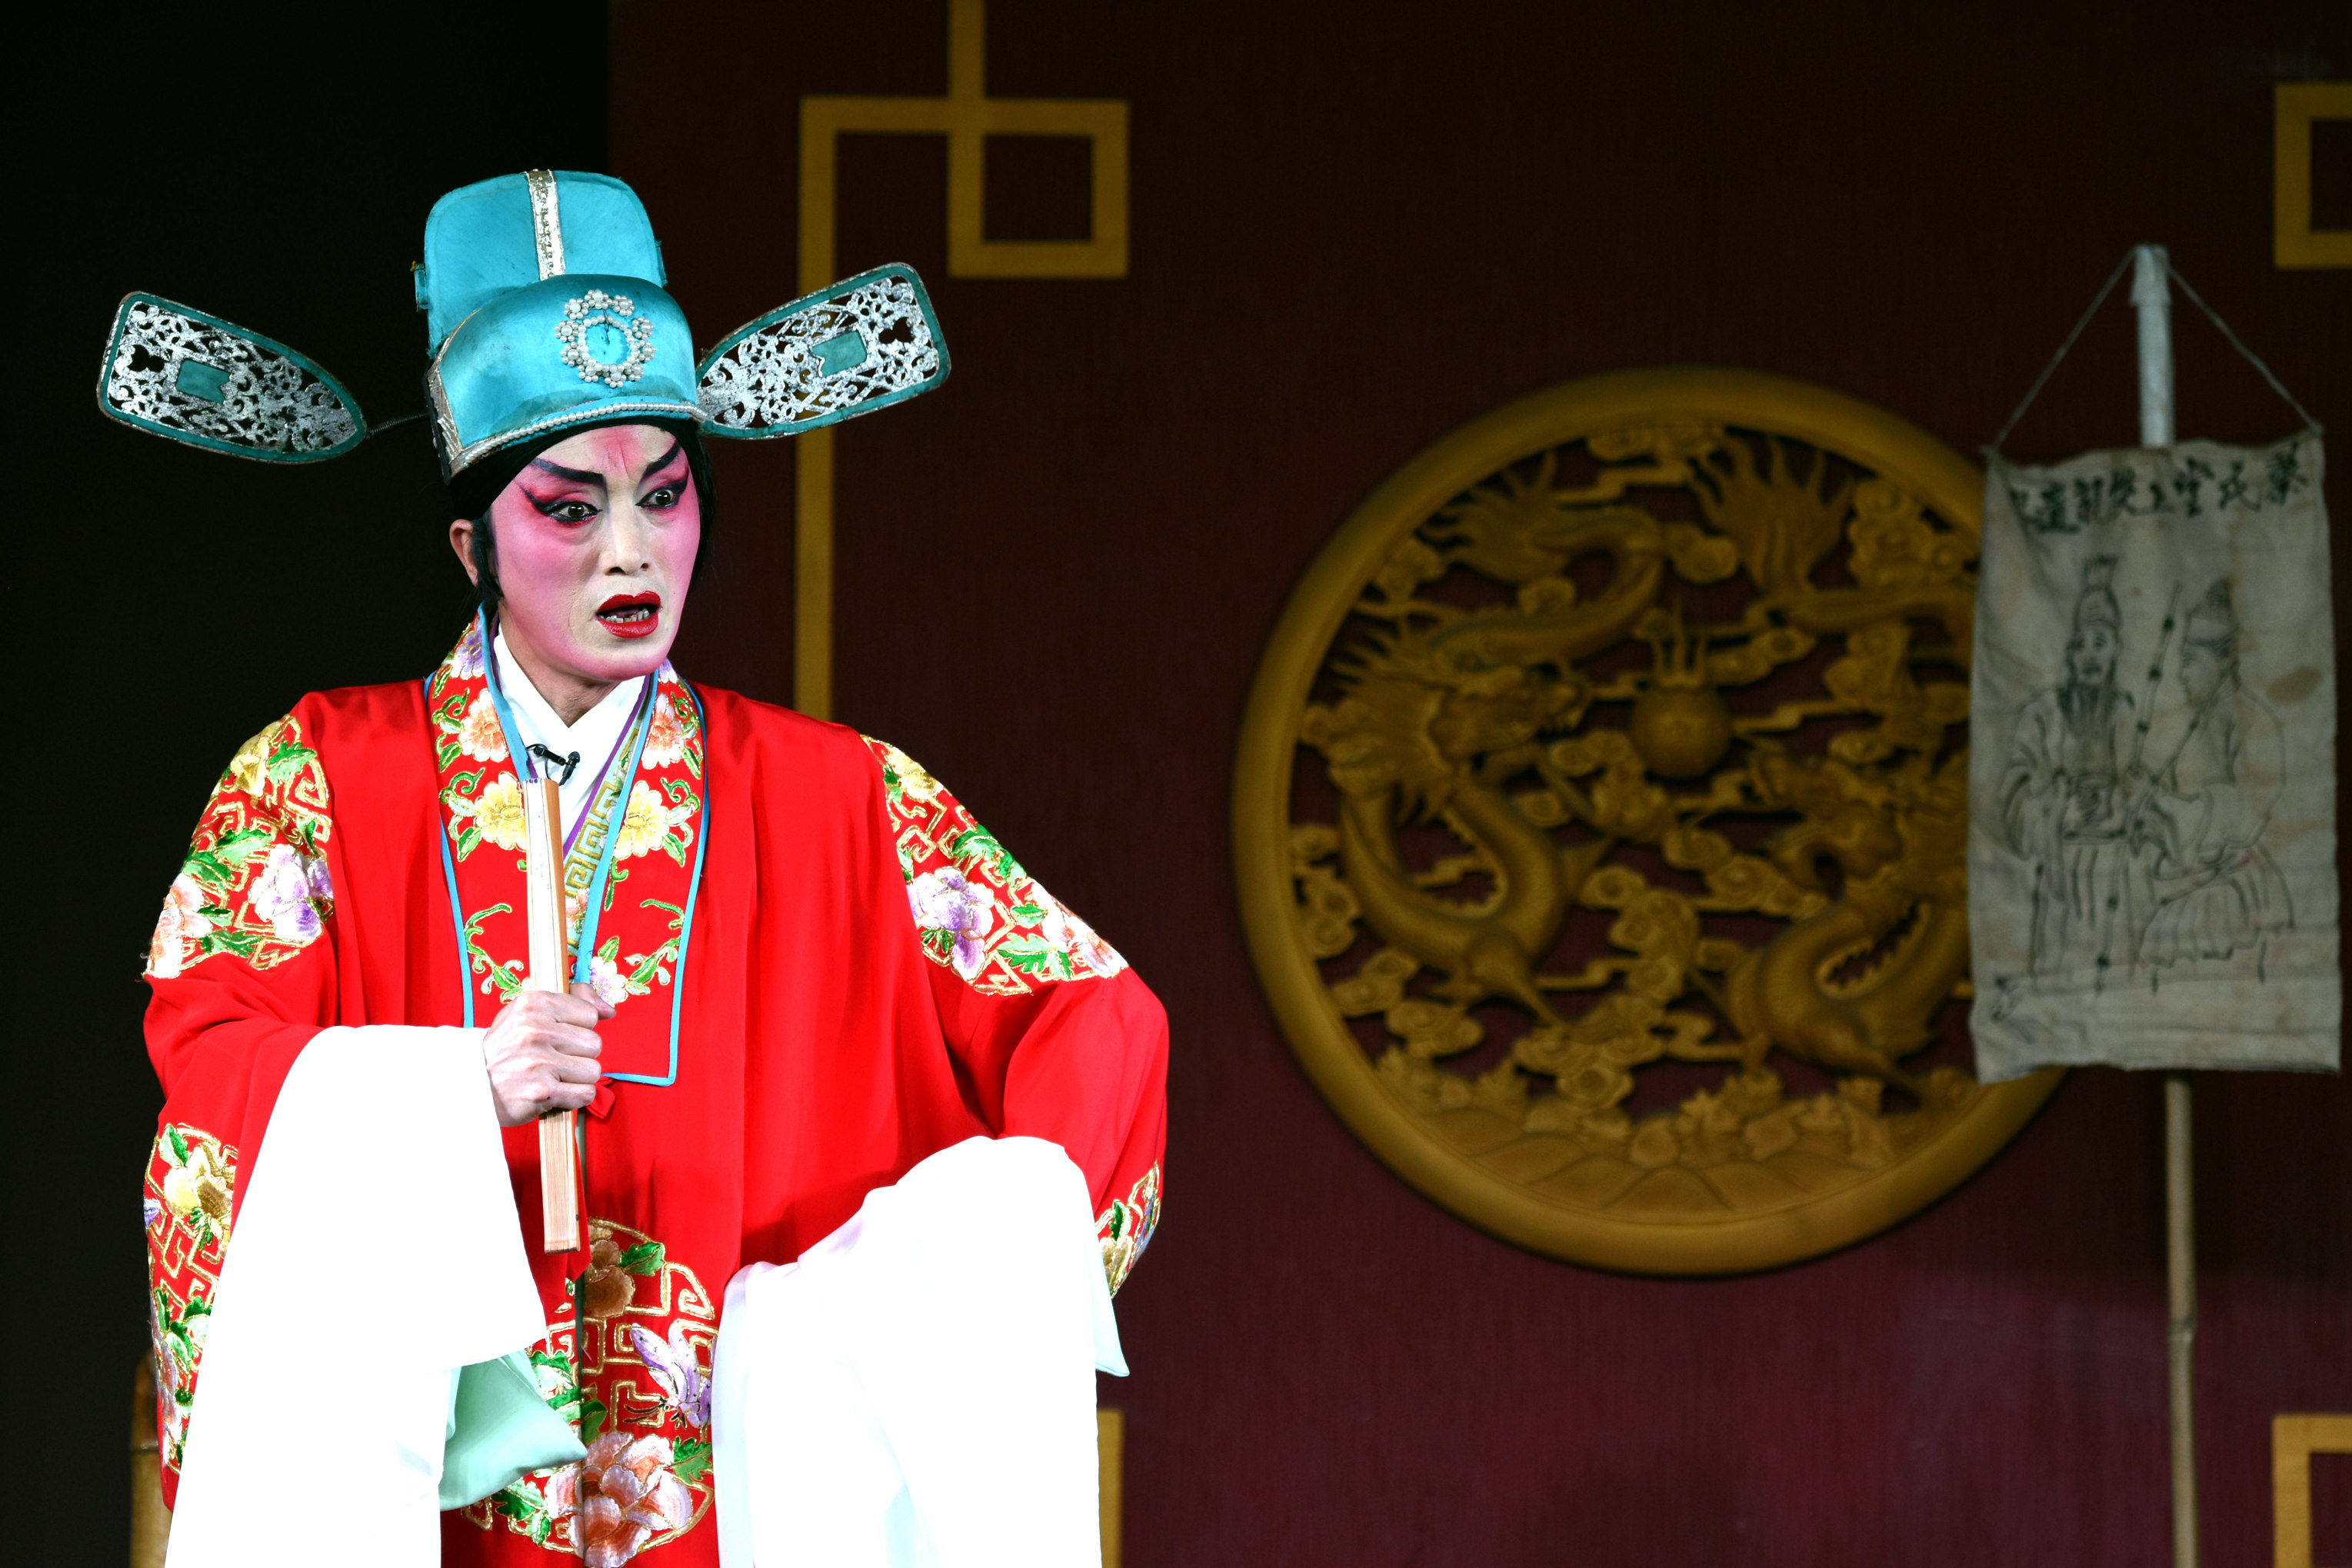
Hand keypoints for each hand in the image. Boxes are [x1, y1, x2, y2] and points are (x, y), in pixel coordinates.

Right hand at [482, 982, 612, 1126]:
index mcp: (533, 1003)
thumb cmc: (505, 1048)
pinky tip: (553, 1092)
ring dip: (577, 1078)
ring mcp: (539, 1062)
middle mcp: (535, 1030)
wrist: (468, 1085)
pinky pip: (585, 1094)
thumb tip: (608, 1010)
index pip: (589, 1014)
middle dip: (579, 1055)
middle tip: (553, 1060)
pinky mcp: (542, 1091)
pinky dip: (573, 1097)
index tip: (558, 1037)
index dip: (578, 1029)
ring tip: (552, 1077)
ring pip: (593, 1070)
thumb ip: (571, 1001)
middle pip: (595, 1044)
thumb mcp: (527, 1012)